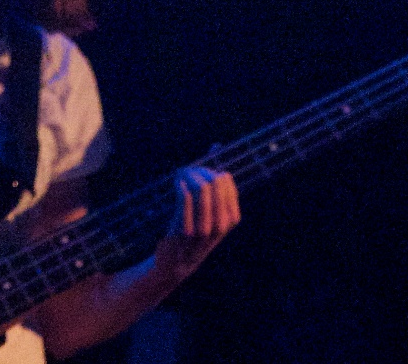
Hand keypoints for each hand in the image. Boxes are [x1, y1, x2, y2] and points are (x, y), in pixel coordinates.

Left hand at [152, 166, 239, 284]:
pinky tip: (177, 184)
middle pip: (215, 184)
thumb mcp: (210, 208)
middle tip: (191, 172)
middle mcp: (219, 225)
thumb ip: (215, 180)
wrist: (177, 261)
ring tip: (183, 176)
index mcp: (230, 220)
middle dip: (202, 172)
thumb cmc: (194, 228)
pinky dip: (181, 188)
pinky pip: (185, 201)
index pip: (228, 184)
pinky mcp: (185, 231)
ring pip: (201, 190)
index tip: (205, 173)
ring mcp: (203, 229)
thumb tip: (216, 146)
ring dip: (190, 177)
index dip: (213, 172)